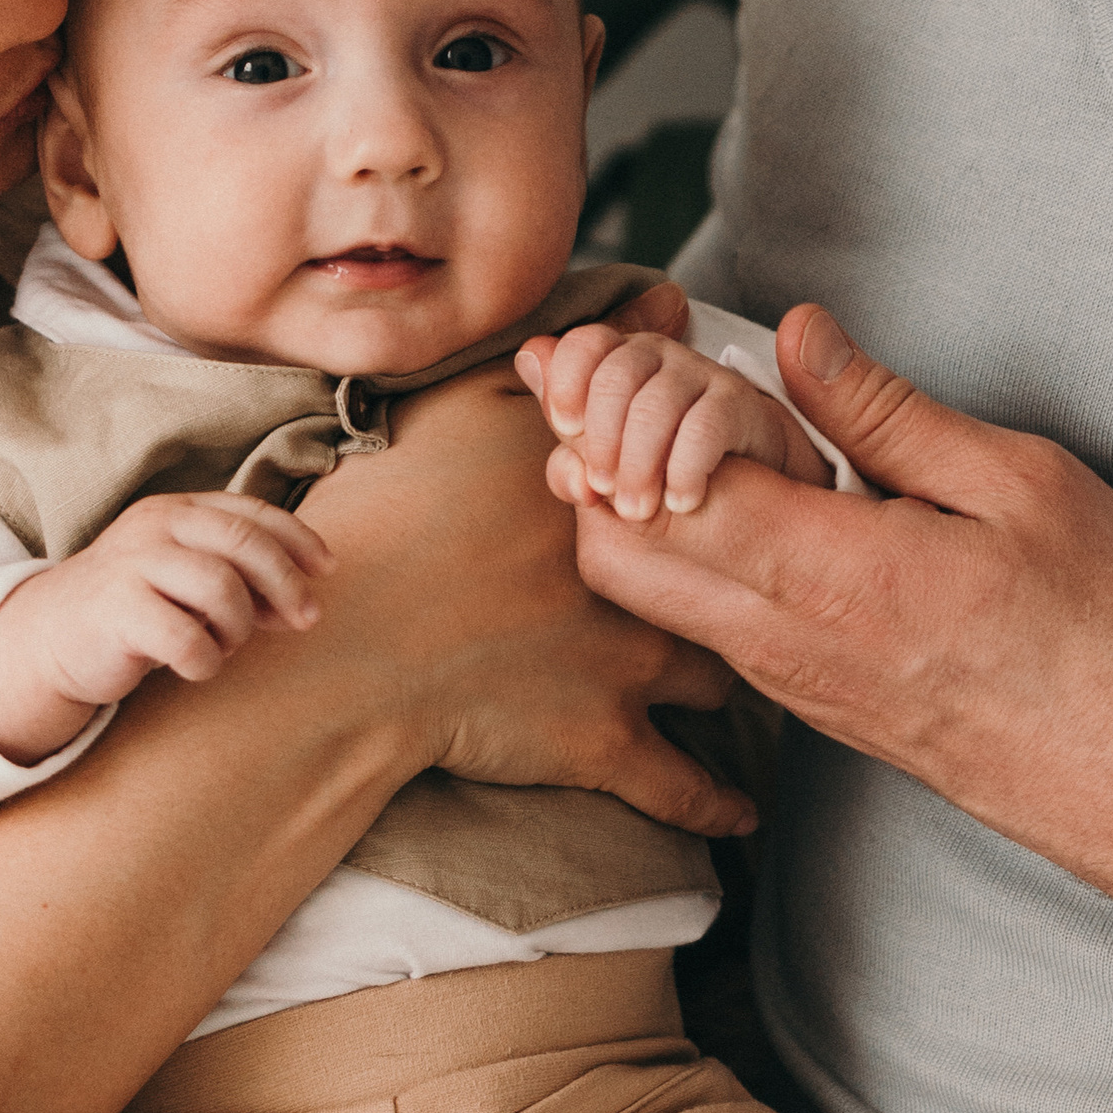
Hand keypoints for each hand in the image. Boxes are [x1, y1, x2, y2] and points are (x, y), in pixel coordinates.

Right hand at [0, 490, 329, 765]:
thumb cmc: (135, 608)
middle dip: (286, 584)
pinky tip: (194, 665)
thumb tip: (304, 601)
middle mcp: (155, 528)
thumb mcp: (186, 578)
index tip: (327, 570)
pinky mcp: (116, 611)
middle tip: (304, 621)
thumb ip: (240, 577)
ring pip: (222, 589)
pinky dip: (206, 661)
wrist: (52, 637)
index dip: (298, 540)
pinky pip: (188, 640)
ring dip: (239, 627)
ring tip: (224, 645)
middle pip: (244, 543)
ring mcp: (132, 565)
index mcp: (177, 511)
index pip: (252, 513)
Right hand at [299, 363, 753, 839]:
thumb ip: (561, 364)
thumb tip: (659, 298)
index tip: (732, 487)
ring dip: (730, 679)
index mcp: (608, 497)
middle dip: (744, 582)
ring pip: (720, 678)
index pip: (695, 483)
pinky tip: (743, 814)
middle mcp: (640, 578)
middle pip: (730, 577)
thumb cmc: (387, 523)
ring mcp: (628, 665)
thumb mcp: (465, 407)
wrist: (352, 644)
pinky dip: (716, 803)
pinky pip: (684, 787)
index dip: (715, 488)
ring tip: (750, 684)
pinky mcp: (601, 744)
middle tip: (759, 584)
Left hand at [516, 324, 830, 517]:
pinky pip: (705, 425)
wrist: (743, 492)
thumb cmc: (661, 474)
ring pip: (656, 403)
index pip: (584, 342)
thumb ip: (568, 431)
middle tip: (606, 493)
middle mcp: (659, 358)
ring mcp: (702, 377)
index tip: (565, 427)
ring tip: (641, 509)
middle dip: (602, 440)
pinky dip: (686, 469)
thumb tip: (529, 361)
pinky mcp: (741, 405)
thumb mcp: (608, 465)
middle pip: (616, 374)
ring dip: (640, 463)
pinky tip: (682, 500)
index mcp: (617, 364)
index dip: (567, 379)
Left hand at [550, 300, 1112, 898]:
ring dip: (637, 511)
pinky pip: (705, 624)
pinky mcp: (802, 703)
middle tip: (635, 390)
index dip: (629, 414)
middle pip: (620, 552)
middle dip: (600, 462)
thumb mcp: (1016, 485)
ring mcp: (785, 682)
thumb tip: (799, 340)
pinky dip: (687, 556)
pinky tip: (742, 502)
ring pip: (650, 596)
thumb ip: (889, 414)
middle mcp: (783, 641)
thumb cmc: (1094, 629)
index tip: (647, 353)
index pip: (664, 489)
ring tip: (686, 432)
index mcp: (832, 574)